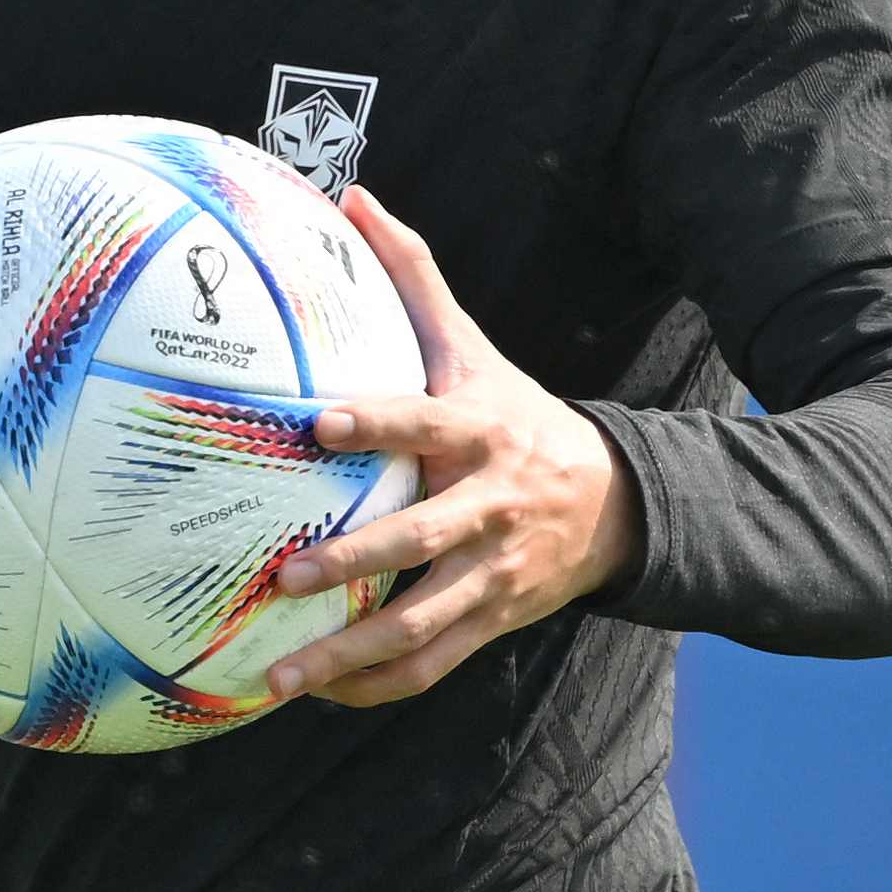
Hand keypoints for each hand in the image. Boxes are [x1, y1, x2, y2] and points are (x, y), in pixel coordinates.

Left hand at [270, 196, 635, 704]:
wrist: (616, 503)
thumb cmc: (518, 414)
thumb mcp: (475, 347)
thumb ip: (413, 278)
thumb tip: (354, 196)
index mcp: (478, 431)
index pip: (423, 421)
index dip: (375, 423)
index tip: (318, 423)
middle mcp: (486, 506)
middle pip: (418, 540)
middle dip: (352, 562)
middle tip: (284, 578)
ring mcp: (492, 573)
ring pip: (418, 625)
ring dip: (345, 654)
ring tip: (274, 678)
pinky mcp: (492, 621)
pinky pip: (428, 667)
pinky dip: (371, 686)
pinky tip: (314, 695)